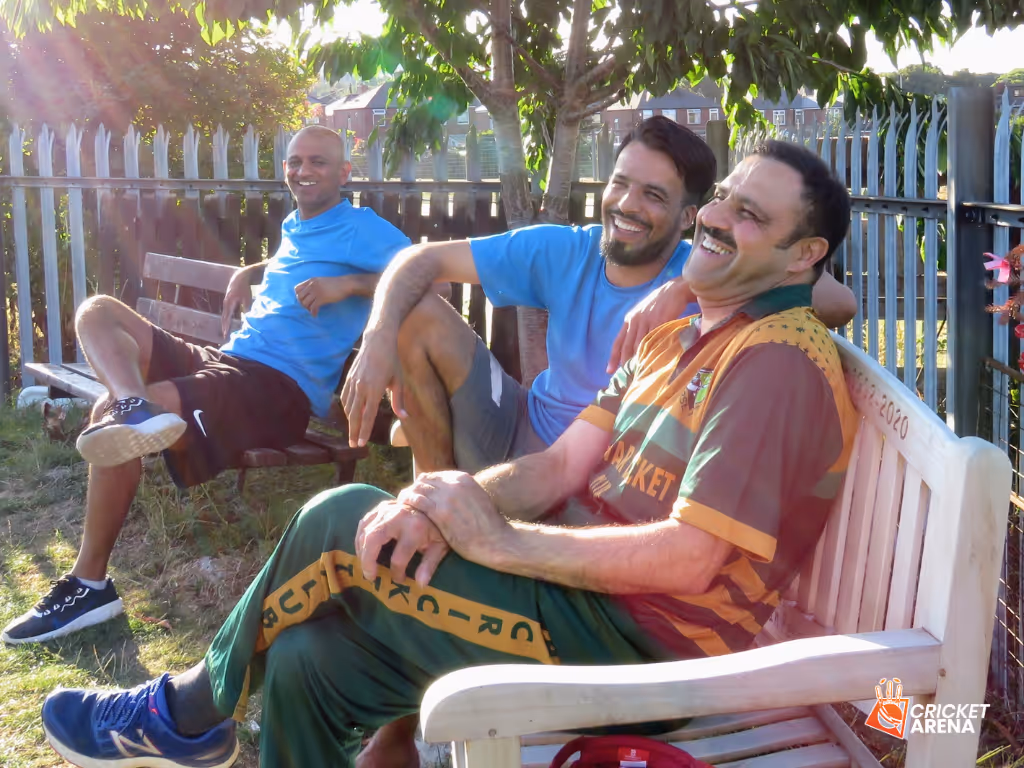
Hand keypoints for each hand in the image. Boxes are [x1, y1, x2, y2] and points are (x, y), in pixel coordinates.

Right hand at [221, 267, 254, 338]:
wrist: (239, 278)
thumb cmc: (244, 288)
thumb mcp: (247, 298)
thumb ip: (247, 308)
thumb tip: (248, 318)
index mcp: (230, 303)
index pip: (227, 317)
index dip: (226, 326)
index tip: (225, 334)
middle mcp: (226, 304)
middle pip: (224, 318)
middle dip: (224, 327)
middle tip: (224, 336)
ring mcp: (226, 303)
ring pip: (224, 316)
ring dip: (225, 324)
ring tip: (225, 333)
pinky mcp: (228, 302)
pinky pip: (226, 313)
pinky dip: (226, 319)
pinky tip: (228, 324)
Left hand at [295, 276, 350, 316]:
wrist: (346, 284)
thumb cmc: (336, 284)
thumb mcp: (322, 281)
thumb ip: (314, 285)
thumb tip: (309, 294)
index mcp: (311, 280)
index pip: (297, 289)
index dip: (298, 296)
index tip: (304, 300)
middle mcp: (312, 285)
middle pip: (299, 297)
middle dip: (302, 304)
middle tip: (308, 307)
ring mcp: (316, 291)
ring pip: (305, 303)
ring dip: (307, 309)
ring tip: (312, 311)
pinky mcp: (322, 298)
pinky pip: (313, 307)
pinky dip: (313, 312)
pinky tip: (315, 315)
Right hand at [341, 331, 404, 446]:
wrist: (377, 342)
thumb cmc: (391, 361)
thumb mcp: (398, 381)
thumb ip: (399, 401)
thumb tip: (404, 417)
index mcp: (374, 390)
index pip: (368, 416)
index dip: (365, 431)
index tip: (361, 443)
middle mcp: (361, 388)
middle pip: (355, 415)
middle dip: (354, 432)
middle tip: (354, 445)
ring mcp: (353, 383)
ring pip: (348, 408)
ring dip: (350, 422)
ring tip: (352, 433)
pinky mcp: (349, 378)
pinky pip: (345, 397)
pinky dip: (346, 408)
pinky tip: (349, 415)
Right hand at [355, 500, 449, 585]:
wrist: (435, 505)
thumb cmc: (437, 529)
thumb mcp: (439, 547)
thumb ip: (429, 565)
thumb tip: (420, 584)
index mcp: (415, 528)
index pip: (398, 558)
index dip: (397, 573)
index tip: (399, 580)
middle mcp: (398, 517)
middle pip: (373, 540)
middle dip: (367, 561)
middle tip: (370, 577)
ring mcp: (388, 509)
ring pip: (365, 531)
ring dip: (362, 551)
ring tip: (366, 566)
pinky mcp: (381, 506)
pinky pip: (364, 523)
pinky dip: (361, 538)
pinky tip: (364, 550)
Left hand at [403, 471, 512, 564]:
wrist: (497, 540)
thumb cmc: (489, 526)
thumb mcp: (477, 500)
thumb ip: (463, 494)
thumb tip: (450, 497)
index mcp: (463, 478)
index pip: (434, 476)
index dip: (422, 485)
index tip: (416, 495)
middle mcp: (454, 483)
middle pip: (424, 481)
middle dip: (413, 489)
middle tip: (404, 500)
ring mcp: (447, 496)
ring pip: (418, 489)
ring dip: (407, 495)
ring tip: (400, 505)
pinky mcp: (441, 512)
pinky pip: (417, 501)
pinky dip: (406, 503)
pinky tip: (401, 510)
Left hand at [606, 278, 695, 372]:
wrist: (674, 290)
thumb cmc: (659, 303)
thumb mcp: (643, 313)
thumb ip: (638, 327)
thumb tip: (635, 346)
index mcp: (629, 319)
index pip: (618, 341)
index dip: (613, 357)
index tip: (609, 370)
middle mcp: (635, 320)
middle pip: (627, 345)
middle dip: (624, 362)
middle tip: (624, 376)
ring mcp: (647, 321)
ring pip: (639, 344)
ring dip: (638, 359)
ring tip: (637, 373)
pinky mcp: (659, 321)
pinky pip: (653, 339)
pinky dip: (651, 351)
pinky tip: (651, 361)